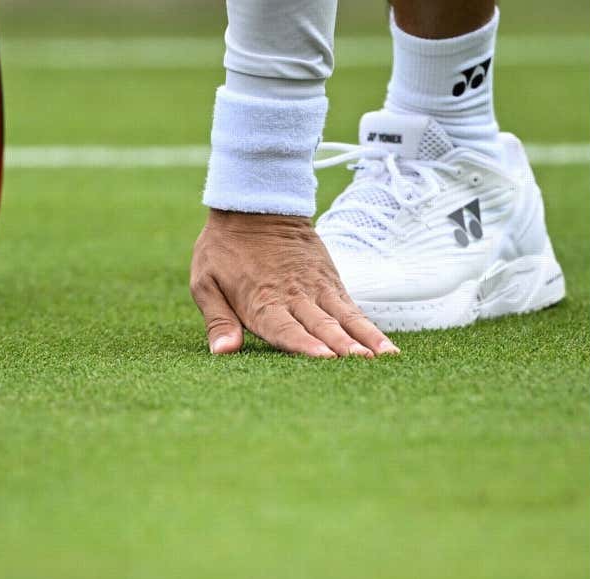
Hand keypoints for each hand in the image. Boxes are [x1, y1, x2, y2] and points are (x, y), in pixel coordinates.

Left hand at [190, 210, 399, 357]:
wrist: (255, 206)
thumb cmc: (224, 249)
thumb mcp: (204, 282)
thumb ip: (218, 319)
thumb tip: (222, 351)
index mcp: (260, 303)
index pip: (284, 329)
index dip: (303, 344)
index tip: (324, 357)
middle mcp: (293, 298)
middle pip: (320, 326)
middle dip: (341, 345)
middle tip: (362, 362)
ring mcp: (315, 289)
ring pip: (343, 318)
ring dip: (364, 338)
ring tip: (386, 357)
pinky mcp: (330, 282)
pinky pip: (352, 308)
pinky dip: (368, 327)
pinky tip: (384, 347)